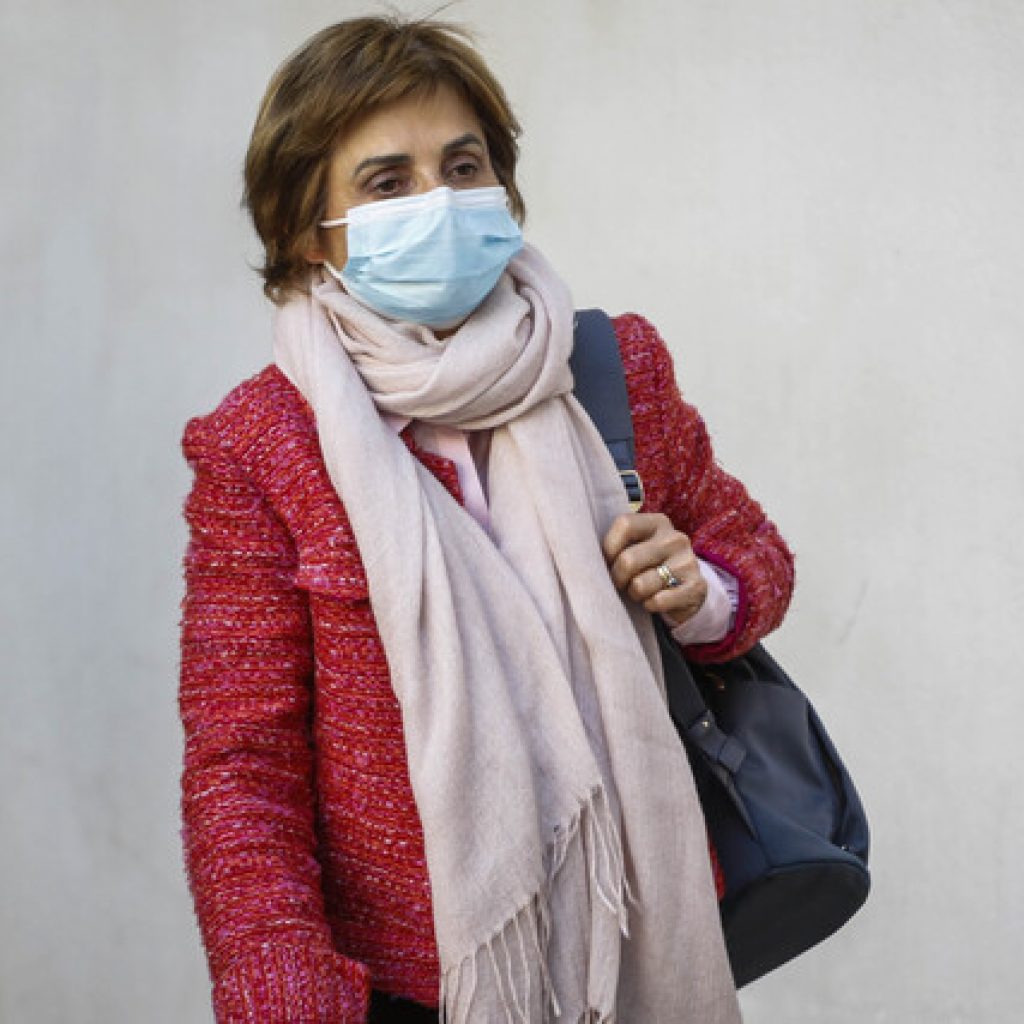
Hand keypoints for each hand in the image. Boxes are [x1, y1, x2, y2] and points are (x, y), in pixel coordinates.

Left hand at [602, 512, 706, 626]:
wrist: (687, 590)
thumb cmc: (649, 566)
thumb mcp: (637, 547)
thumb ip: (617, 544)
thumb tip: (586, 556)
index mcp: (658, 523)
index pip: (624, 524)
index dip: (609, 547)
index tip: (607, 561)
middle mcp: (675, 538)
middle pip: (628, 560)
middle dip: (618, 578)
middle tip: (621, 584)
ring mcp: (688, 563)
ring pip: (640, 585)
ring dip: (634, 594)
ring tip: (640, 591)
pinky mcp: (696, 587)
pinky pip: (657, 601)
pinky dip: (650, 606)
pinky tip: (654, 601)